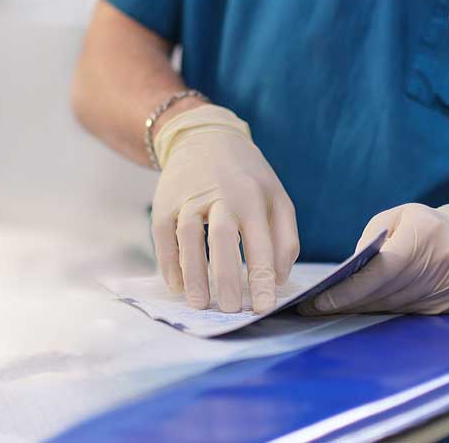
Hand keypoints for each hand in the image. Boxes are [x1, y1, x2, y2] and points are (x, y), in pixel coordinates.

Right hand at [151, 104, 298, 312]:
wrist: (204, 138)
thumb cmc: (248, 177)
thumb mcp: (277, 199)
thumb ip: (285, 239)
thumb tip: (278, 280)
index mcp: (253, 197)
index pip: (260, 244)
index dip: (262, 279)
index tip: (264, 307)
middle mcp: (220, 196)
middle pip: (222, 240)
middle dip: (227, 278)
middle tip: (230, 310)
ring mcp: (188, 198)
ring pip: (189, 238)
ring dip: (193, 274)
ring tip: (199, 304)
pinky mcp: (164, 203)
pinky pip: (164, 236)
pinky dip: (168, 263)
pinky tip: (177, 285)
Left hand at [300, 201, 448, 315]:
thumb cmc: (422, 225)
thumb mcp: (394, 218)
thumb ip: (371, 241)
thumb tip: (347, 273)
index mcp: (424, 234)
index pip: (383, 270)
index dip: (351, 289)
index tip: (322, 301)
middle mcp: (441, 262)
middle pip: (386, 292)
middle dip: (348, 302)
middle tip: (316, 309)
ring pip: (395, 307)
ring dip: (362, 310)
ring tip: (331, 311)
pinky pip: (408, 313)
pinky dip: (383, 312)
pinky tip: (362, 310)